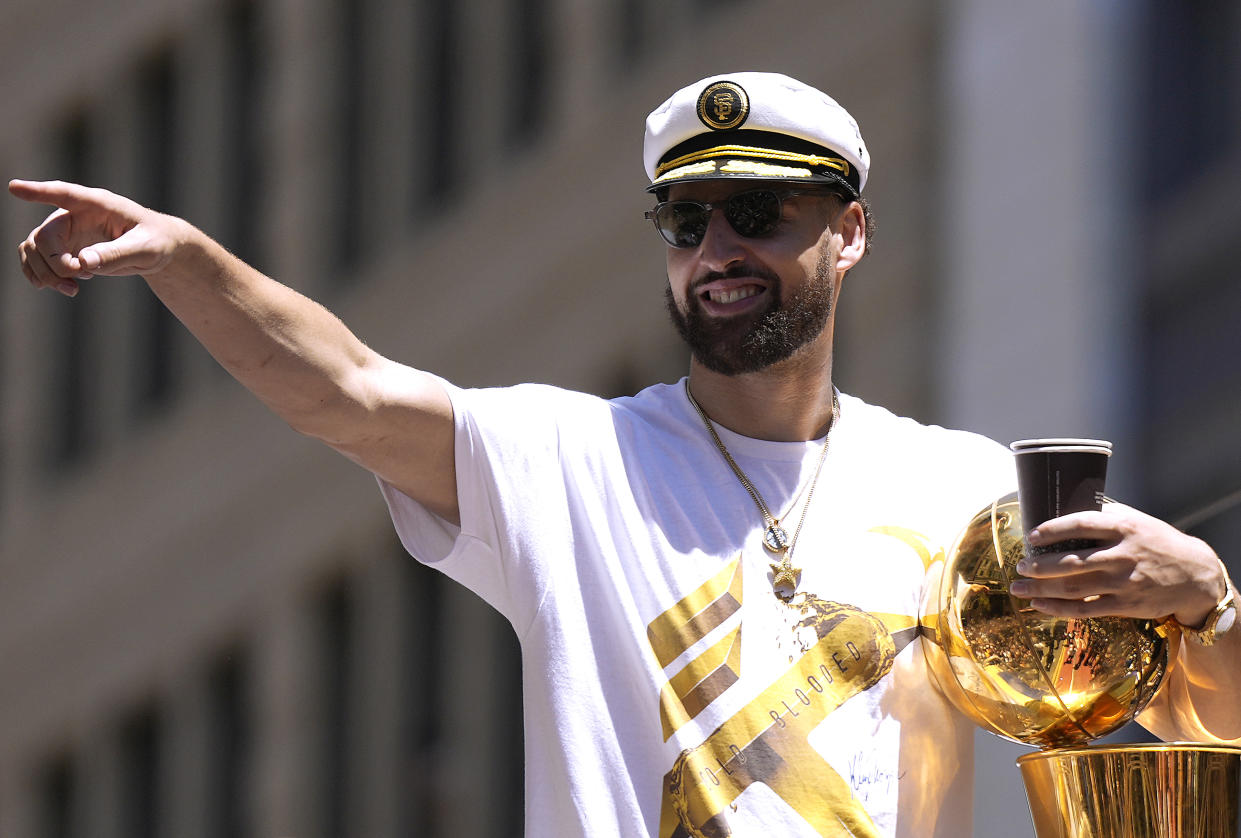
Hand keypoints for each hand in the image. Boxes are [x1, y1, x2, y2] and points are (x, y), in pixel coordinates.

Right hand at [10, 179, 184, 296]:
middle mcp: (75, 215)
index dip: (38, 192)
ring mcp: (67, 233)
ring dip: (44, 272)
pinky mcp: (66, 250)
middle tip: (76, 278)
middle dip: (53, 262)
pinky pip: (37, 261)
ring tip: (72, 290)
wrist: (157, 250)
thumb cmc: (157, 241)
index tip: (14, 187)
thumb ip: (116, 254)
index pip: (63, 194)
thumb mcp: (145, 249)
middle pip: (44, 236)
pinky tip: (66, 288)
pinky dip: (42, 276)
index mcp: (97, 204)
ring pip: (33, 249)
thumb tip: (83, 263)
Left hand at [1009, 501, 1225, 626]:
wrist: (1196, 576)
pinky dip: (1059, 609)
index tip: (1032, 535)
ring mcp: (1124, 583)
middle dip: (1039, 566)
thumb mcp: (1137, 521)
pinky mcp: (1125, 605)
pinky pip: (1086, 609)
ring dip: (1040, 590)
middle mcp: (1123, 555)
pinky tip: (1039, 606)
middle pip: (1072, 562)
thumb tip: (1067, 505)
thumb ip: (1106, 516)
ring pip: (1074, 588)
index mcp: (1124, 528)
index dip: (1054, 529)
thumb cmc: (1159, 543)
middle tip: (1019, 566)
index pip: (1082, 524)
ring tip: (1018, 588)